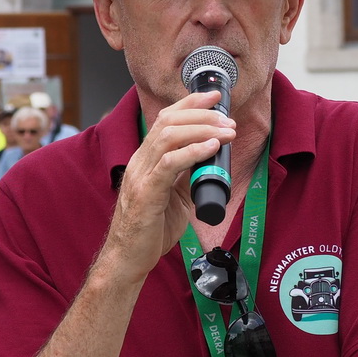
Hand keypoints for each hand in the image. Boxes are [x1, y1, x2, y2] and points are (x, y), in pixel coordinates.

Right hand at [101, 90, 233, 279]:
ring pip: (168, 136)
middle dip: (202, 114)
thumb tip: (207, 161)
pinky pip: (169, 164)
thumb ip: (184, 176)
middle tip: (229, 120)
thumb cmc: (149, 230)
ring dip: (203, 130)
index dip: (190, 103)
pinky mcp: (146, 193)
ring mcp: (140, 176)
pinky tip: (211, 148)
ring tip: (227, 133)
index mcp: (144, 160)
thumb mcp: (172, 196)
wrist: (128, 259)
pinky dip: (193, 151)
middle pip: (168, 121)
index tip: (214, 97)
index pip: (164, 119)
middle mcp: (139, 162)